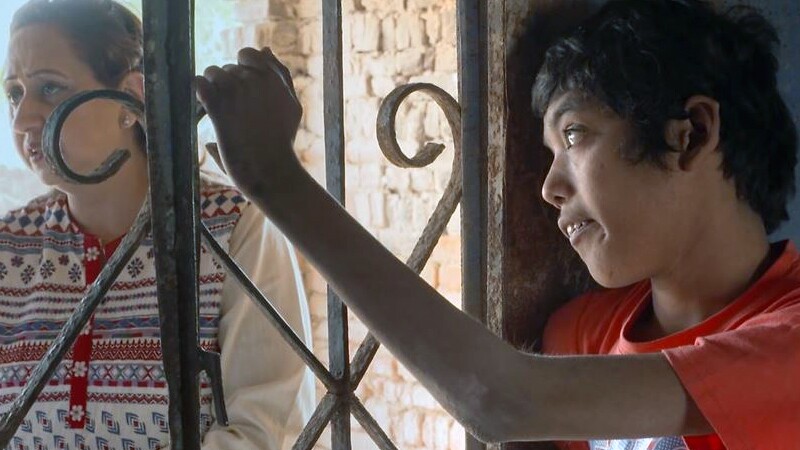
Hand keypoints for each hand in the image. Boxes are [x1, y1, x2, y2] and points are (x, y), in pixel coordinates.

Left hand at [196, 47, 302, 194]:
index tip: (244, 90)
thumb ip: (281, 76)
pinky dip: (199, 91)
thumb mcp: (291, 105)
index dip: (241, 70)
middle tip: (233, 110)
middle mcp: (256, 81)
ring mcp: (236, 93)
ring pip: (212, 72)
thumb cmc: (282, 142)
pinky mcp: (219, 108)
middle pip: (228, 68)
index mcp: (274, 78)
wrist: (272, 171)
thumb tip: (266, 50)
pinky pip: (199, 83)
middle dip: (227, 84)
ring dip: (212, 88)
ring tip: (218, 109)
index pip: (248, 54)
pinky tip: (206, 107)